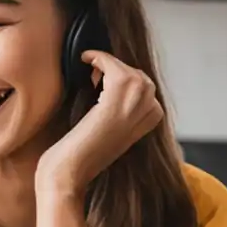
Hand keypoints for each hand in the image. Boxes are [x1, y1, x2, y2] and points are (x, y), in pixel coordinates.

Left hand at [37, 50, 163, 196]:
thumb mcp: (114, 128)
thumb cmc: (86, 153)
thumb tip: (111, 79)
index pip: (145, 84)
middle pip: (138, 73)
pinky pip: (111, 64)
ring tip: (89, 70)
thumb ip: (122, 108)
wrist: (72, 169)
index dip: (123, 77)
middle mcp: (152, 109)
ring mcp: (137, 102)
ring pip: (126, 68)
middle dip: (116, 70)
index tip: (103, 78)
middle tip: (94, 73)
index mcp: (154, 118)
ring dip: (106, 64)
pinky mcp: (117, 96)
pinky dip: (97, 57)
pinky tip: (85, 59)